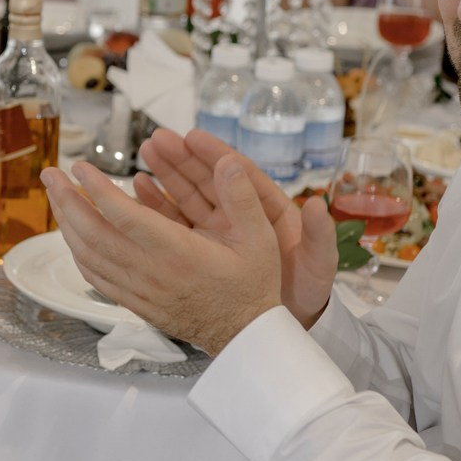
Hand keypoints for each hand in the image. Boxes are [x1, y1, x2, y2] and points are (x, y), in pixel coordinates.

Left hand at [42, 156, 284, 355]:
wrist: (244, 336)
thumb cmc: (252, 285)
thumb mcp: (260, 238)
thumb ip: (243, 198)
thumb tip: (229, 162)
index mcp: (177, 253)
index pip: (124, 217)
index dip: (97, 189)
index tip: (81, 167)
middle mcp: (151, 272)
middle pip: (93, 234)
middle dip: (67, 201)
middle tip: (51, 175)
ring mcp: (138, 290)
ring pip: (88, 256)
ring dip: (67, 224)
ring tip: (57, 196)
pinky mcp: (134, 302)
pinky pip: (94, 276)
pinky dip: (77, 251)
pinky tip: (72, 232)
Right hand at [133, 128, 336, 327]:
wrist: (286, 323)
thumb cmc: (308, 289)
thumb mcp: (317, 262)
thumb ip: (317, 235)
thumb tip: (317, 205)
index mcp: (269, 210)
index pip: (240, 176)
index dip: (216, 155)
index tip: (193, 137)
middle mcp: (241, 216)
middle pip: (209, 180)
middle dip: (183, 158)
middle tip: (159, 139)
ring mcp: (220, 231)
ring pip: (190, 196)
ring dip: (168, 174)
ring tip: (146, 153)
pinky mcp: (203, 248)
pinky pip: (178, 222)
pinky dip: (160, 205)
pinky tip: (143, 189)